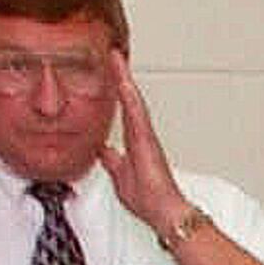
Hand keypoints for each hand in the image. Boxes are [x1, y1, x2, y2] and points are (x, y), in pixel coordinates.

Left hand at [96, 53, 190, 230]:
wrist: (162, 211)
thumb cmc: (148, 198)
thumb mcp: (119, 174)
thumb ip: (111, 160)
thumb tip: (101, 149)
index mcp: (134, 140)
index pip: (121, 108)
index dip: (114, 89)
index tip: (108, 70)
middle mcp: (141, 133)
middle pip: (128, 98)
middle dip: (120, 75)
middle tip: (112, 53)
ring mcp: (145, 135)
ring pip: (133, 100)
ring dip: (124, 79)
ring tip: (115, 58)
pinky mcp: (147, 140)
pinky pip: (137, 113)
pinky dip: (129, 96)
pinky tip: (123, 81)